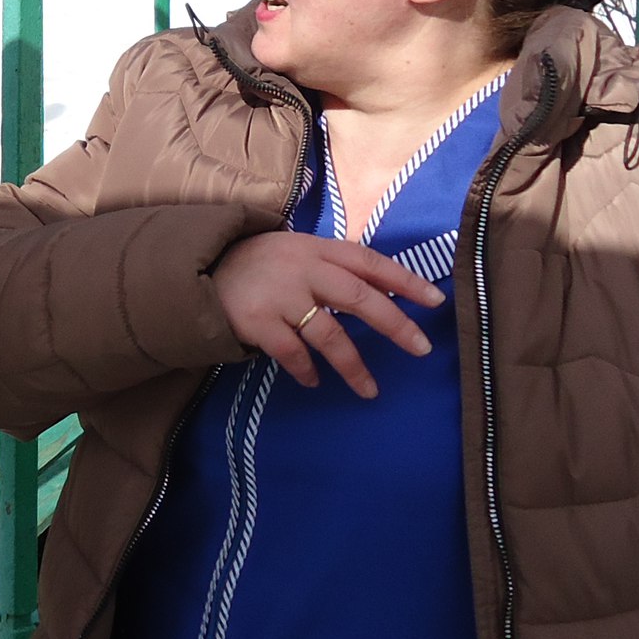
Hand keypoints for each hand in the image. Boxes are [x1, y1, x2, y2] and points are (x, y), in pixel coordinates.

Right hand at [212, 230, 446, 398]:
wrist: (201, 269)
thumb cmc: (259, 264)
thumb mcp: (296, 251)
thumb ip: (332, 266)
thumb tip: (383, 290)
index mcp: (316, 248)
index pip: (369, 261)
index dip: (404, 280)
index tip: (436, 301)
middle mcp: (302, 268)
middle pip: (357, 297)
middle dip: (393, 324)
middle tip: (421, 348)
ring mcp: (279, 295)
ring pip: (328, 334)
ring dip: (353, 365)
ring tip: (370, 390)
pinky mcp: (256, 320)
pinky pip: (291, 352)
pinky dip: (306, 369)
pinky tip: (314, 381)